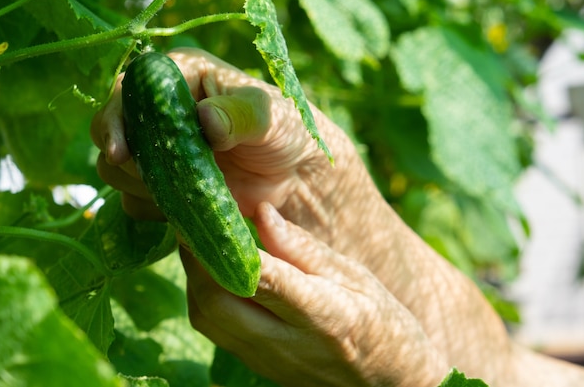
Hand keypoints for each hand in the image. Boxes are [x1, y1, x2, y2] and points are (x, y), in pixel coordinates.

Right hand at [90, 47, 392, 254]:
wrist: (293, 174)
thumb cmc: (285, 131)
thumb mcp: (270, 117)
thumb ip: (241, 115)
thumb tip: (205, 120)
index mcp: (179, 75)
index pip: (127, 90)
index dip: (116, 118)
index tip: (122, 151)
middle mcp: (158, 109)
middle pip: (112, 133)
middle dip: (132, 160)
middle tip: (168, 178)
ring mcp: (156, 148)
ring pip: (117, 170)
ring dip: (143, 186)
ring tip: (188, 191)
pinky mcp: (160, 182)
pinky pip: (135, 200)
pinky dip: (154, 208)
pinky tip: (186, 207)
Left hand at [181, 202, 448, 386]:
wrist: (388, 382)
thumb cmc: (379, 320)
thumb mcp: (355, 276)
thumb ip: (304, 249)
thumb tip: (262, 212)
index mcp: (323, 315)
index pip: (264, 279)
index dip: (228, 246)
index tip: (208, 213)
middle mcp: (287, 343)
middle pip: (218, 302)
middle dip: (196, 259)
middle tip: (196, 221)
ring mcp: (267, 360)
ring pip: (207, 317)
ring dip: (195, 277)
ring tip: (204, 242)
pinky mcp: (255, 365)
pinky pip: (214, 328)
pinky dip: (204, 295)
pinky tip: (215, 273)